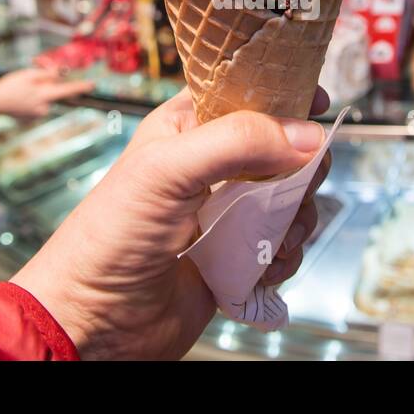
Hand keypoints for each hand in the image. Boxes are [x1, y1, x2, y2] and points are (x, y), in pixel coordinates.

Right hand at [0, 68, 94, 118]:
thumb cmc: (10, 85)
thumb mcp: (29, 74)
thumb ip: (48, 75)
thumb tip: (61, 74)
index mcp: (44, 95)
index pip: (67, 90)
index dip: (80, 87)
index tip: (92, 85)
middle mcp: (44, 108)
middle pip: (53, 93)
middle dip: (47, 85)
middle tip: (30, 80)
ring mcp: (37, 114)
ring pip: (45, 99)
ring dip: (38, 92)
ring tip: (22, 89)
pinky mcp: (31, 118)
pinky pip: (37, 105)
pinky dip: (32, 99)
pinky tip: (21, 97)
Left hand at [11, 87, 332, 359]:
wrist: (95, 321)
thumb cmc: (109, 236)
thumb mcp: (167, 171)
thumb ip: (238, 143)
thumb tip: (307, 137)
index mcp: (188, 128)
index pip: (246, 92)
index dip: (284, 92)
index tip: (319, 101)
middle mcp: (212, 166)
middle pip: (284, 147)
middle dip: (301, 166)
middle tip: (295, 182)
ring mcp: (227, 213)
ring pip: (292, 198)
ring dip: (296, 216)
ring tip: (275, 235)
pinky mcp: (238, 256)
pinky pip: (285, 244)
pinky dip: (286, 255)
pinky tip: (265, 264)